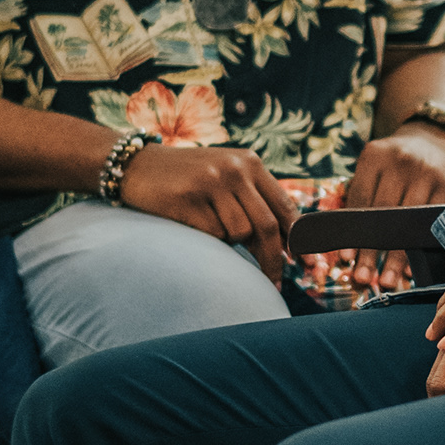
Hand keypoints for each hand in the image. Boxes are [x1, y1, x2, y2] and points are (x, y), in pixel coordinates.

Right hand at [118, 140, 295, 286]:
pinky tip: (191, 221)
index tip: (307, 264)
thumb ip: (254, 201)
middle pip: (267, 226)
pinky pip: (212, 234)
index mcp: (251, 163)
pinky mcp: (187, 198)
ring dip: (229, 241)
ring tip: (210, 225)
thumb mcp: (226, 177)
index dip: (298, 238)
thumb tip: (287, 245)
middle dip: (273, 259)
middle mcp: (234, 169)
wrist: (137, 165)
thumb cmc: (189, 178)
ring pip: (239, 233)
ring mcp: (211, 181)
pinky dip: (207, 238)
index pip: (285, 206)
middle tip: (274, 281)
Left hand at [341, 122, 444, 292]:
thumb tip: (345, 246)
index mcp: (375, 155)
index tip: (346, 260)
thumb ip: (360, 196)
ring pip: (408, 222)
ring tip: (386, 281)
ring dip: (396, 256)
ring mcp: (429, 172)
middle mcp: (402, 161)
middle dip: (372, 250)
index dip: (352, 233)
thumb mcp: (372, 166)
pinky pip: (432, 222)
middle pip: (383, 214)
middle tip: (362, 279)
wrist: (432, 138)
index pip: (360, 200)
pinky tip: (412, 265)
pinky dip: (420, 245)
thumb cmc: (394, 162)